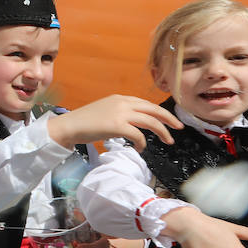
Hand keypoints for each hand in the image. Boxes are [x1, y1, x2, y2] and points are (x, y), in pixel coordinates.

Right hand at [47, 95, 181, 150]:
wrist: (68, 126)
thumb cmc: (83, 122)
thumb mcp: (104, 111)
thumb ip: (119, 113)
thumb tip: (133, 125)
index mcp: (120, 98)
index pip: (146, 103)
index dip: (159, 112)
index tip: (168, 120)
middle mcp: (122, 103)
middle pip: (153, 109)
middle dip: (169, 119)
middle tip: (179, 128)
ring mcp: (120, 113)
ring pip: (150, 121)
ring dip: (162, 132)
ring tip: (168, 141)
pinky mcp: (116, 125)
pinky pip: (138, 134)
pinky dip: (142, 143)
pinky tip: (141, 149)